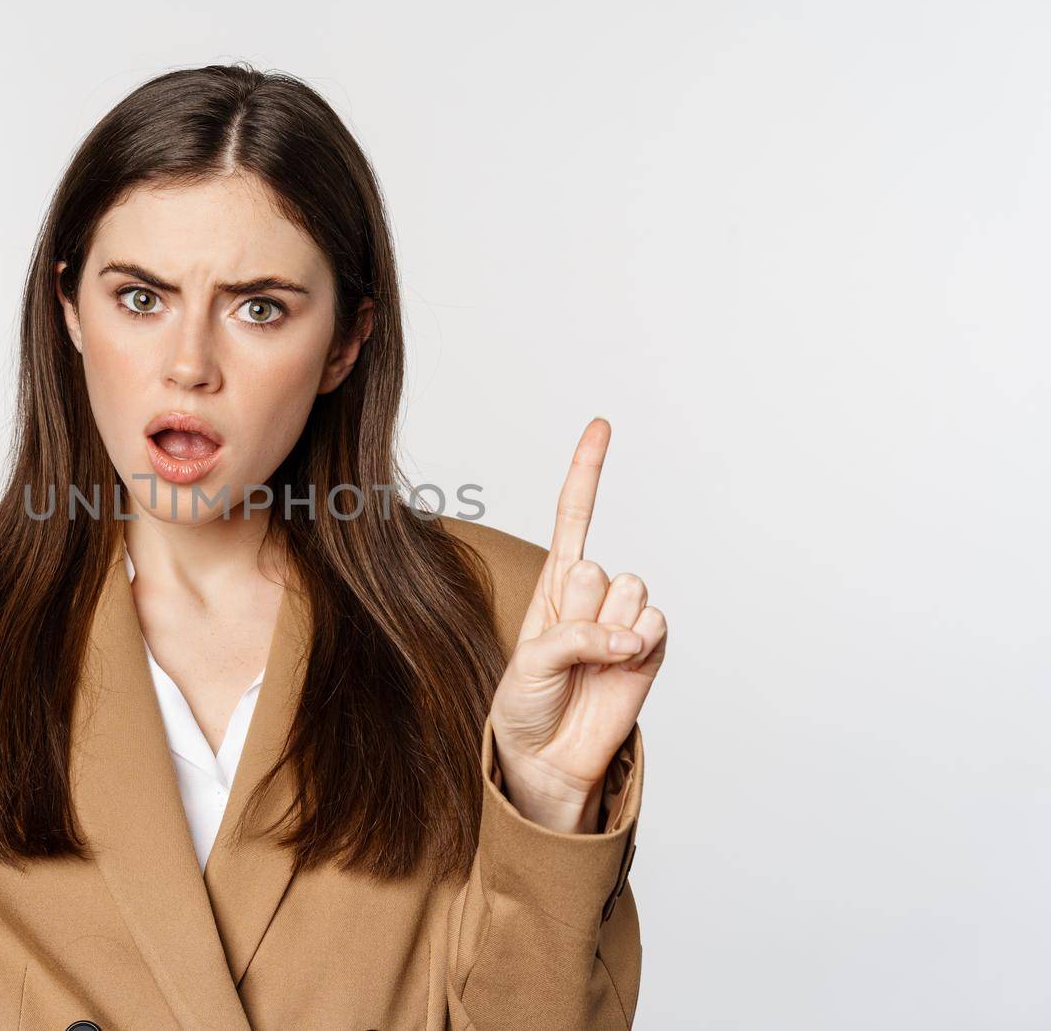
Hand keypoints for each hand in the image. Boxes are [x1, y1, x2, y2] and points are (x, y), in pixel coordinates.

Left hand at [488, 417, 666, 832]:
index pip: (575, 516)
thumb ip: (573, 636)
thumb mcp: (529, 664)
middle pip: (596, 568)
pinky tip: (620, 666)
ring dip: (606, 631)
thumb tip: (630, 635)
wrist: (549, 757)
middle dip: (577, 611)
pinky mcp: (652, 647)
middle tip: (565, 650)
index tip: (602, 425)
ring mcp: (625, 619)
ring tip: (590, 664)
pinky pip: (656, 622)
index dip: (587, 470)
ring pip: (629, 592)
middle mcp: (592, 594)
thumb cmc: (527, 704)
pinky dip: (637, 644)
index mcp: (555, 584)